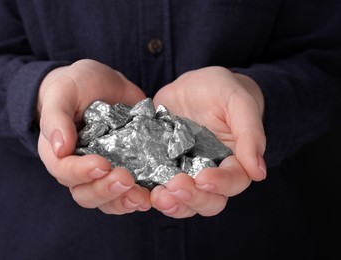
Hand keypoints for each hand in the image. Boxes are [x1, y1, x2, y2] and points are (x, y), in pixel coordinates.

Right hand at [37, 59, 150, 213]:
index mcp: (59, 154)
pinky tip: (155, 192)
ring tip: (144, 195)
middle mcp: (80, 170)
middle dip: (106, 190)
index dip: (82, 173)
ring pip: (110, 200)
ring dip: (125, 201)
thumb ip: (56, 118)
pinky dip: (142, 195)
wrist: (101, 83)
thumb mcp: (63, 93)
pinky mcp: (128, 168)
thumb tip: (60, 149)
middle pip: (87, 194)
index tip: (102, 164)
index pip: (65, 172)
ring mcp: (105, 172)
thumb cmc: (75, 86)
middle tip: (126, 179)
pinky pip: (131, 192)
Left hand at [151, 66, 265, 217]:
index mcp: (234, 160)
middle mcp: (210, 172)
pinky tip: (143, 190)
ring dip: (172, 204)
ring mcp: (185, 173)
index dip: (220, 184)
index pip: (233, 181)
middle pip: (209, 201)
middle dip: (193, 198)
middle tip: (175, 186)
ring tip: (158, 196)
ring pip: (184, 202)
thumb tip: (259, 172)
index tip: (203, 178)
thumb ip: (250, 133)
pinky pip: (160, 190)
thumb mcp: (237, 102)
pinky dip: (152, 195)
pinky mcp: (162, 169)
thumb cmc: (221, 91)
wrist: (191, 87)